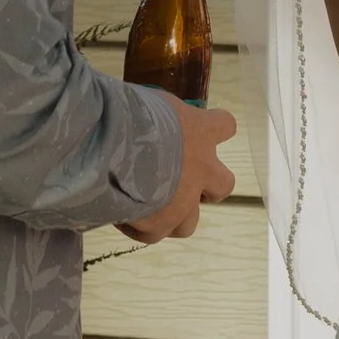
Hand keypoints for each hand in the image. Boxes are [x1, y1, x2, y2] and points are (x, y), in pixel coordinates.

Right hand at [123, 102, 237, 241]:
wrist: (113, 149)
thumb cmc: (129, 114)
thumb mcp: (149, 104)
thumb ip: (158, 118)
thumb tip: (147, 119)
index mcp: (200, 131)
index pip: (225, 125)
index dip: (215, 128)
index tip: (199, 130)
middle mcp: (201, 169)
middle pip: (224, 185)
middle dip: (207, 188)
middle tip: (182, 182)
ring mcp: (184, 201)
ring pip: (190, 222)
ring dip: (174, 216)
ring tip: (148, 207)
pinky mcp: (161, 224)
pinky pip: (154, 234)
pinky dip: (141, 228)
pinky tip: (122, 217)